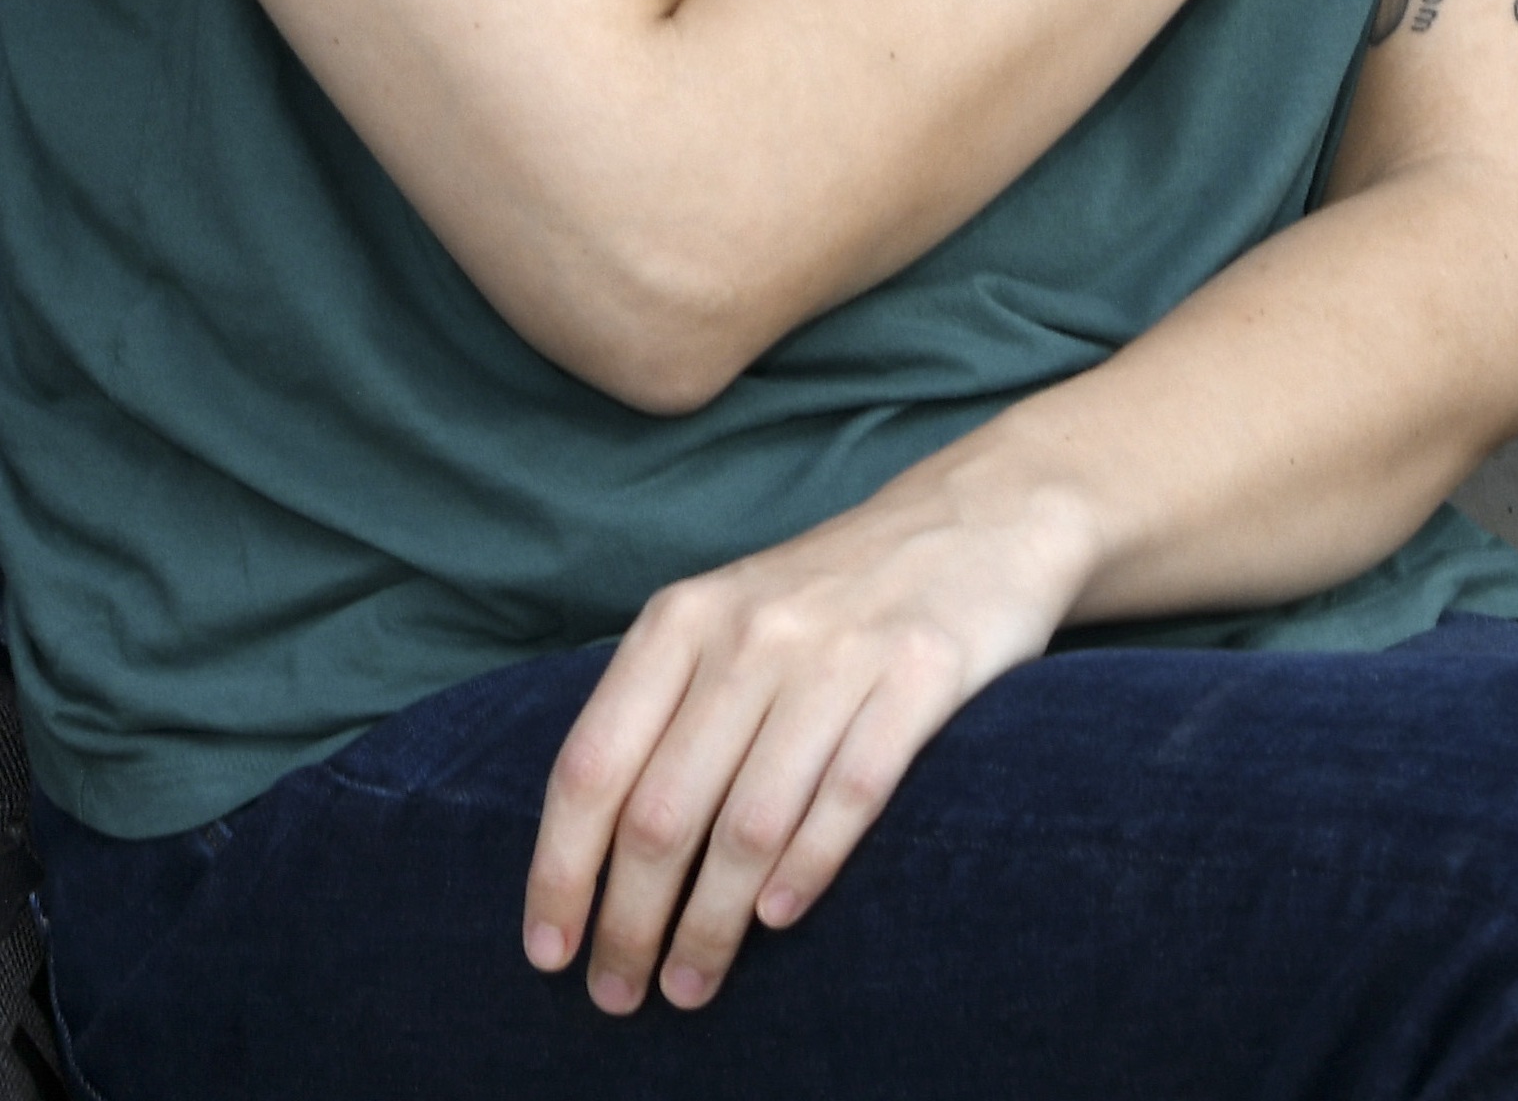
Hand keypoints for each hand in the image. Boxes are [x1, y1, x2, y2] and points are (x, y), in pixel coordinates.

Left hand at [520, 470, 1083, 1008]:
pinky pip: (849, 791)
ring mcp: (834, 654)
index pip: (592, 762)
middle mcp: (745, 635)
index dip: (560, 865)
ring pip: (747, 818)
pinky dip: (807, 865)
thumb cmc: (825, 601)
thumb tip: (587, 845)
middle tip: (618, 995)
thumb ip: (662, 711)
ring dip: (711, 921)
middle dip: (629, 918)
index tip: (548, 950)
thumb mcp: (724, 625)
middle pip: (660, 808)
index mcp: (678, 623)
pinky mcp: (919, 676)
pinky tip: (778, 921)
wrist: (969, 523)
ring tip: (690, 986)